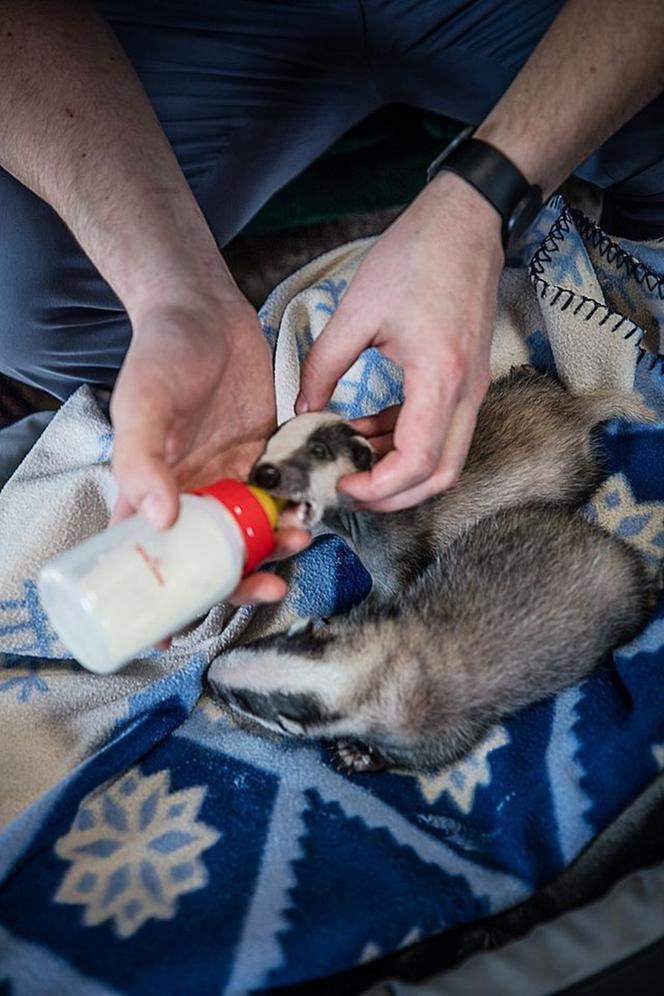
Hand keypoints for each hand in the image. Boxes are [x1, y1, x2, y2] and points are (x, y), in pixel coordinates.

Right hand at [110, 289, 309, 605]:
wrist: (208, 310)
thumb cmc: (162, 351)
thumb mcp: (142, 399)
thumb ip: (141, 457)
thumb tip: (158, 519)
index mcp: (147, 492)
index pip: (148, 561)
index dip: (161, 599)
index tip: (177, 630)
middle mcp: (188, 495)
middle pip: (208, 560)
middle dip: (236, 583)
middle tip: (267, 586)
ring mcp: (228, 480)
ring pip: (250, 536)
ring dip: (273, 550)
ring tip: (297, 540)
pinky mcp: (264, 460)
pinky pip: (280, 501)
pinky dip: (295, 513)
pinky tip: (310, 512)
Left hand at [296, 172, 502, 511]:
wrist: (467, 222)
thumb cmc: (418, 255)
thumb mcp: (357, 309)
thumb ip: (325, 364)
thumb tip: (303, 406)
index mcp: (439, 376)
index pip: (418, 461)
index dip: (380, 486)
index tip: (344, 483)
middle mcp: (465, 392)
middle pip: (440, 475)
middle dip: (395, 495)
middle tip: (349, 488)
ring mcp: (472, 388)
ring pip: (445, 458)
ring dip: (400, 469)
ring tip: (352, 456)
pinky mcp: (467, 380)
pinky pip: (442, 431)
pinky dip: (408, 442)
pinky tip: (369, 427)